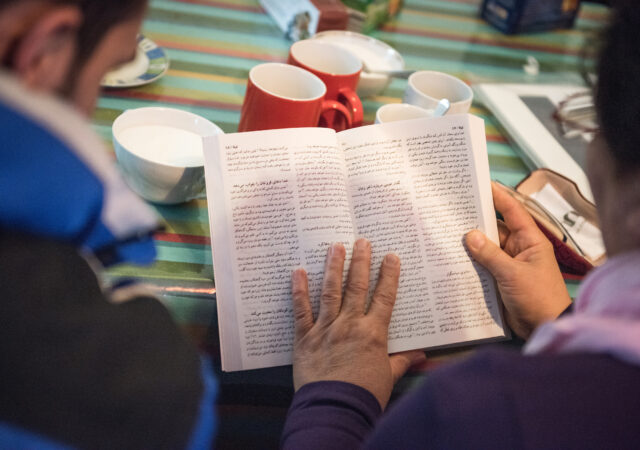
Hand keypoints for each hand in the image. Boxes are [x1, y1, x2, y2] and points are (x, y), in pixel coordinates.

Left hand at [291, 239, 425, 409]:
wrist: (335, 410)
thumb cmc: (364, 395)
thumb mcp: (388, 376)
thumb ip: (402, 361)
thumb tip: (421, 354)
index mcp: (373, 333)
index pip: (384, 297)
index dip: (389, 275)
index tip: (391, 257)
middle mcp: (350, 325)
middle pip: (357, 287)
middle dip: (360, 262)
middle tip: (362, 241)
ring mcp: (326, 328)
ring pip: (330, 291)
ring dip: (333, 267)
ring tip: (335, 246)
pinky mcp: (305, 337)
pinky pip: (301, 309)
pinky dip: (299, 290)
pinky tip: (298, 272)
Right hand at [465, 182, 571, 338]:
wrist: (545, 327)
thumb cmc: (538, 297)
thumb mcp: (513, 274)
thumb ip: (490, 254)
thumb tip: (470, 235)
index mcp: (529, 241)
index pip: (513, 211)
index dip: (499, 196)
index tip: (482, 183)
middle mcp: (519, 249)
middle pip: (494, 229)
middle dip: (476, 221)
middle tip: (454, 209)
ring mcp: (509, 265)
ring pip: (486, 248)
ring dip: (471, 244)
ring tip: (447, 232)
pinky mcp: (500, 280)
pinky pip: (483, 265)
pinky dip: (471, 262)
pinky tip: (453, 258)